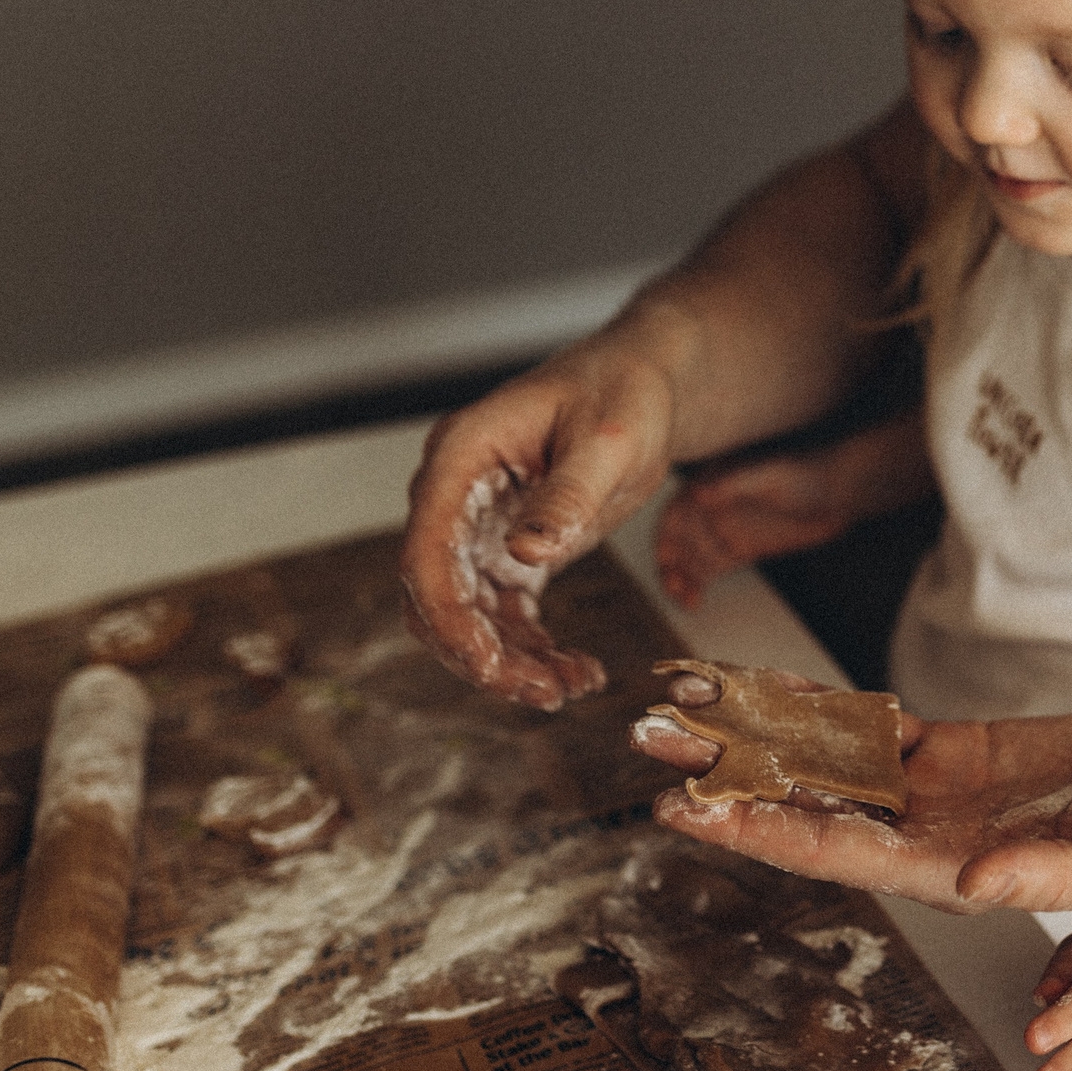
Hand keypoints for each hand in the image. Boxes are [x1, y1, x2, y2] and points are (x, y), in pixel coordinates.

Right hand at [402, 342, 676, 709]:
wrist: (644, 378)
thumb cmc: (626, 392)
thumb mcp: (611, 439)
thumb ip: (569, 492)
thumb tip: (529, 550)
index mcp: (463, 455)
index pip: (427, 548)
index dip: (448, 614)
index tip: (485, 662)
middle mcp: (457, 492)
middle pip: (436, 591)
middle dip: (479, 651)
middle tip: (541, 692)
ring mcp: (478, 521)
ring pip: (467, 612)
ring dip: (508, 659)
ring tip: (568, 688)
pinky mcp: (507, 545)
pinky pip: (502, 610)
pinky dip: (531, 647)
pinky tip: (573, 670)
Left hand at [648, 702, 1071, 914]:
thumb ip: (1049, 875)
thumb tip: (972, 880)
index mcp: (949, 870)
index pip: (832, 849)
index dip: (754, 827)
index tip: (686, 806)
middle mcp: (924, 835)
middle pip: (803, 802)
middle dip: (726, 773)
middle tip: (648, 736)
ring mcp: (934, 794)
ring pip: (825, 761)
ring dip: (756, 733)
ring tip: (685, 700)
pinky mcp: (955, 753)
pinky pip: (868, 728)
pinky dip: (816, 704)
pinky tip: (766, 683)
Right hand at [654, 453, 861, 607]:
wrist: (840, 491)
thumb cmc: (805, 473)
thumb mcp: (769, 475)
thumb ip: (732, 484)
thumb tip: (697, 493)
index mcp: (714, 483)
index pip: (676, 509)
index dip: (666, 534)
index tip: (665, 558)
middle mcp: (714, 506)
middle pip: (679, 538)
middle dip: (671, 563)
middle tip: (674, 587)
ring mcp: (728, 527)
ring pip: (692, 556)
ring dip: (682, 578)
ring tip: (684, 600)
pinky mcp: (743, 546)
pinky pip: (712, 567)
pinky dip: (699, 583)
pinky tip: (694, 601)